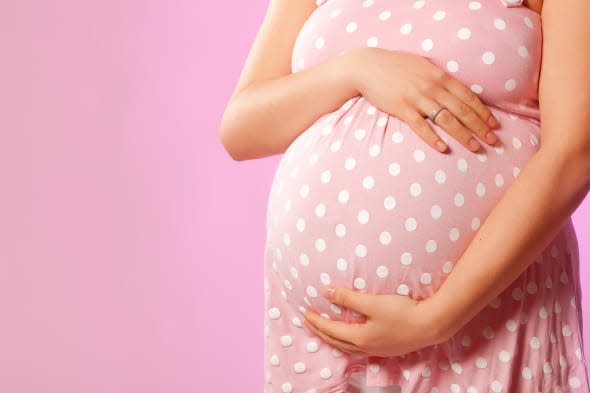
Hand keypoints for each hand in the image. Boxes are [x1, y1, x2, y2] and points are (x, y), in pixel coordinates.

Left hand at [302, 285, 441, 356]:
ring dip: (333, 337)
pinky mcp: (388, 348)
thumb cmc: (402, 313)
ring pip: (347, 346)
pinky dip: (348, 341)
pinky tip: (352, 336)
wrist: (431, 325)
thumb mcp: (372, 303)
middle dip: (321, 331)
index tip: (306, 313)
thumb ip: (347, 298)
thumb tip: (325, 291)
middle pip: (336, 341)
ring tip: (326, 330)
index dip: (317, 321)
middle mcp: (366, 347)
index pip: (331, 330)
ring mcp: (378, 350)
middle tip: (309, 322)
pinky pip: (359, 347)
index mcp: (360, 338)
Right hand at [347, 47, 499, 152]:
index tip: (494, 124)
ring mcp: (417, 99)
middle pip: (462, 110)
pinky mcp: (402, 109)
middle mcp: (432, 88)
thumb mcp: (422, 66)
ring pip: (447, 120)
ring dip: (463, 135)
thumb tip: (454, 90)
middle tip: (493, 140)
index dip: (483, 111)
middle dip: (480, 126)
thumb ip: (439, 78)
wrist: (368, 67)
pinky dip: (433, 138)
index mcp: (440, 77)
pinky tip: (443, 148)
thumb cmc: (395, 66)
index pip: (468, 96)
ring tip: (475, 147)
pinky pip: (421, 127)